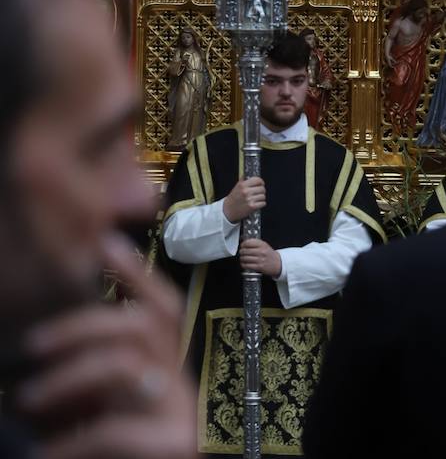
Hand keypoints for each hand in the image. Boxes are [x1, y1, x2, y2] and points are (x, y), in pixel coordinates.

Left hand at [16, 233, 195, 458]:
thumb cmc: (126, 458)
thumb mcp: (112, 412)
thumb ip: (103, 379)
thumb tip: (68, 332)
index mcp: (172, 371)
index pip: (165, 306)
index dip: (137, 273)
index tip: (102, 243)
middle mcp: (185, 385)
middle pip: (141, 324)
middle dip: (81, 325)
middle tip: (31, 346)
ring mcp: (184, 415)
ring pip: (125, 364)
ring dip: (67, 376)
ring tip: (26, 400)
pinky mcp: (175, 446)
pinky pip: (113, 427)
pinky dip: (70, 439)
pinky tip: (45, 452)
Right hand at [223, 176, 266, 223]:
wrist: (228, 210)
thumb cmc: (233, 199)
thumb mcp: (237, 187)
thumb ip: (243, 180)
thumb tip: (248, 174)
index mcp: (242, 185)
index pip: (258, 180)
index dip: (261, 182)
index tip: (261, 184)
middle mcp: (246, 191)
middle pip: (262, 188)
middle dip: (261, 191)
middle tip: (258, 193)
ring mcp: (249, 199)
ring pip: (263, 196)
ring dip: (261, 198)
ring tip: (256, 199)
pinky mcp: (252, 207)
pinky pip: (263, 203)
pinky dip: (261, 204)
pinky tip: (256, 204)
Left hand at [239, 238, 281, 278]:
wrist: (277, 263)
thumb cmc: (269, 254)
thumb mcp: (264, 245)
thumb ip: (256, 243)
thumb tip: (245, 242)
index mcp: (262, 244)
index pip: (249, 242)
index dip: (243, 244)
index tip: (242, 245)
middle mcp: (261, 251)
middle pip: (246, 250)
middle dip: (241, 251)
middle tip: (241, 252)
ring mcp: (260, 259)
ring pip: (245, 258)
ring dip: (241, 258)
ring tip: (242, 258)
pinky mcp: (259, 267)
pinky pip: (247, 265)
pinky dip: (243, 265)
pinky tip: (243, 263)